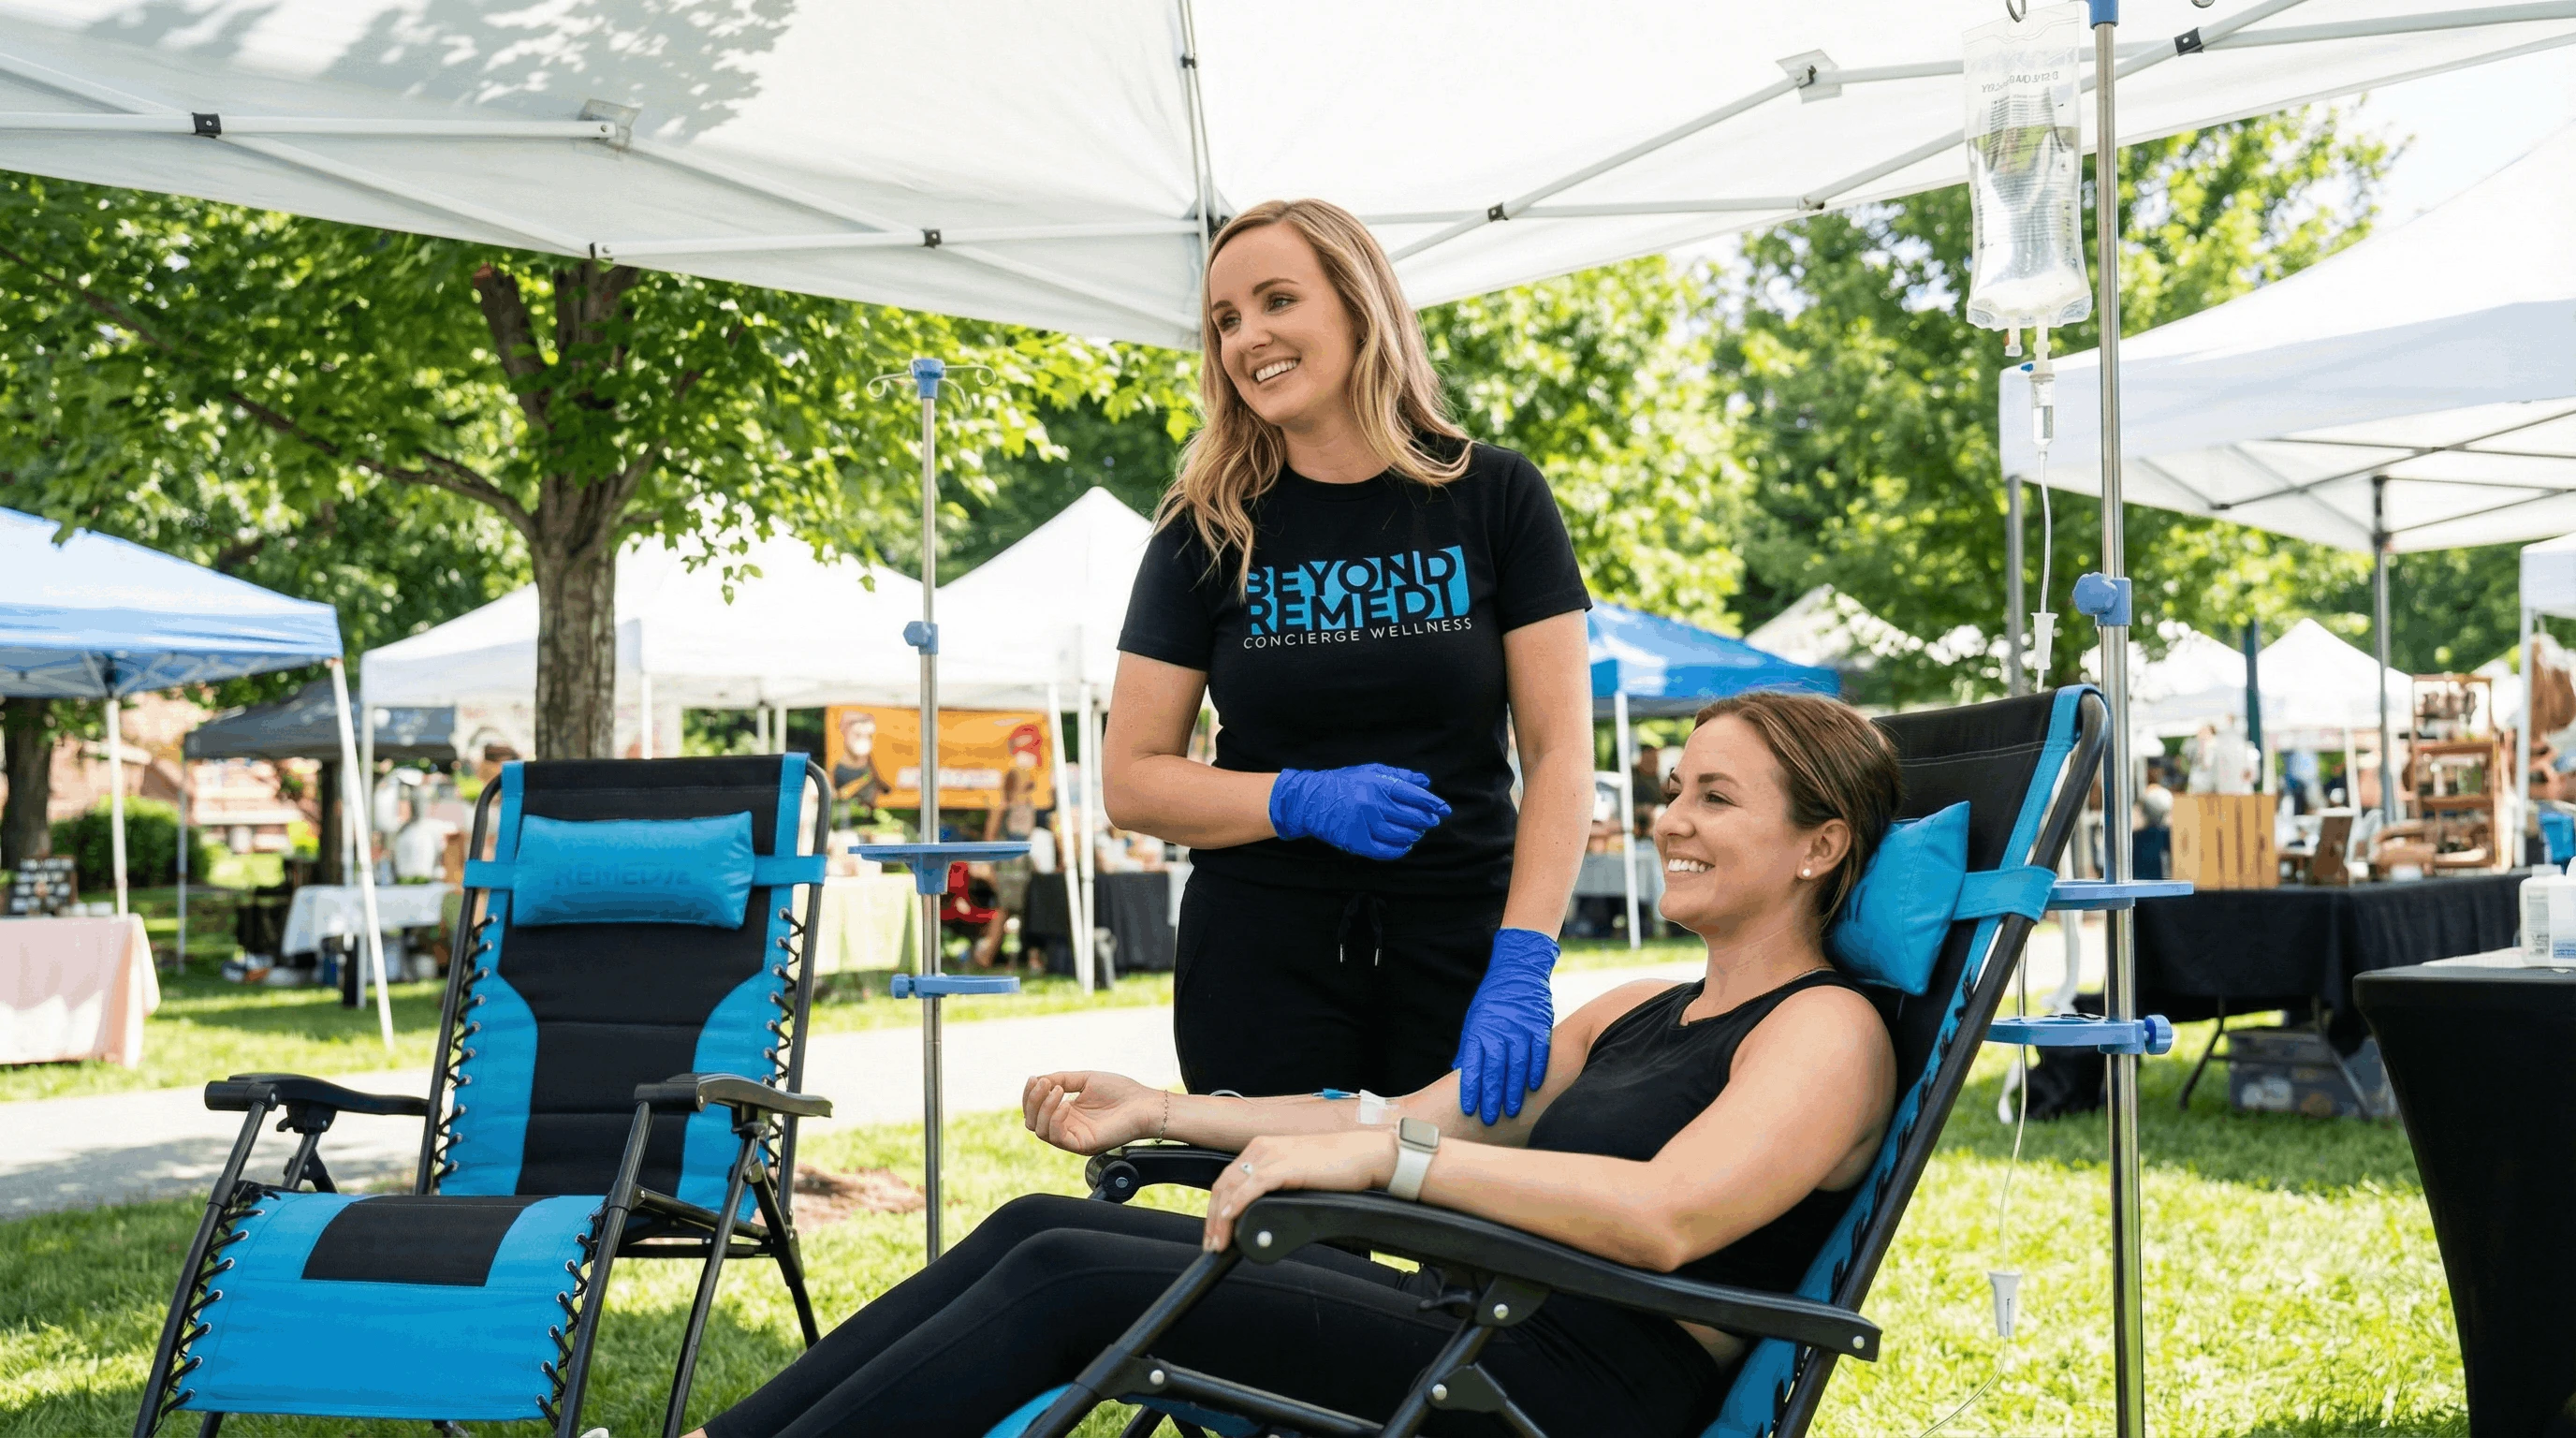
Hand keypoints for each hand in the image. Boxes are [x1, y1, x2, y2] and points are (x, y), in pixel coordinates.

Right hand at [1022, 1070, 1161, 1155]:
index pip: (1035, 1110)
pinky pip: (1057, 1137)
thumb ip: (1061, 1079)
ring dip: (1043, 1108)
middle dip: (1032, 1100)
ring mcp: (1074, 1137)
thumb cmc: (1121, 1091)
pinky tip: (1066, 1105)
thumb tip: (1037, 1079)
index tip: (1034, 1078)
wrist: (1144, 1104)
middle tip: (1044, 1084)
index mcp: (1067, 1113)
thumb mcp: (1085, 1079)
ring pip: (1040, 1130)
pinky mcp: (1082, 1145)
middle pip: (1032, 1122)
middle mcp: (1067, 1127)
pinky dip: (1055, 1119)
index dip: (1030, 1095)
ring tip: (1057, 1091)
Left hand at [1203, 1130, 1397, 1252]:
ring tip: (1219, 1243)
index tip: (1215, 1233)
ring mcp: (1273, 1154)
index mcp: (1263, 1149)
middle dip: (1213, 1219)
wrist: (1367, 1154)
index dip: (1215, 1209)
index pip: (1228, 1180)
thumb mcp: (1298, 1176)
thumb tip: (1264, 1217)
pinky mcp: (1287, 1164)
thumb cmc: (1339, 1167)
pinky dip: (1238, 1203)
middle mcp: (1263, 1148)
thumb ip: (1278, 1189)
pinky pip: (1254, 1185)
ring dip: (1221, 1219)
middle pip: (1224, 1185)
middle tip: (1212, 1245)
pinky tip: (1231, 1218)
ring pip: (1233, 1187)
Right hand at [1268, 764, 1450, 860]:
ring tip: (1417, 832)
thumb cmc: (1343, 783)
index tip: (1444, 809)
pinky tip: (1405, 845)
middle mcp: (1372, 803)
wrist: (1310, 800)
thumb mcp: (1371, 771)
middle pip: (1410, 816)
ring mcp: (1364, 824)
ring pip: (1400, 835)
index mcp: (1377, 784)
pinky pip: (1385, 851)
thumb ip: (1399, 776)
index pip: (1413, 795)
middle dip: (1426, 820)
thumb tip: (1425, 783)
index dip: (1432, 803)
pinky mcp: (1356, 841)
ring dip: (1414, 835)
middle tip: (1432, 821)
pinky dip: (1399, 850)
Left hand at [1454, 928, 1557, 1124]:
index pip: (1473, 1065)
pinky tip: (1534, 1087)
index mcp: (1479, 1031)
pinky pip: (1539, 1051)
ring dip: (1514, 1090)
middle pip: (1494, 1069)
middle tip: (1490, 1119)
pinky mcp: (1539, 1025)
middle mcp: (1499, 1031)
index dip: (1471, 1088)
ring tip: (1512, 1111)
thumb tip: (1459, 1073)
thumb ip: (1471, 1047)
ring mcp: (1520, 1028)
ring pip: (1516, 1064)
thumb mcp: (1474, 1020)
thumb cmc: (1493, 1001)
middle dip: (1492, 1097)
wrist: (1517, 971)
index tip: (1469, 1109)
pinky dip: (1536, 1069)